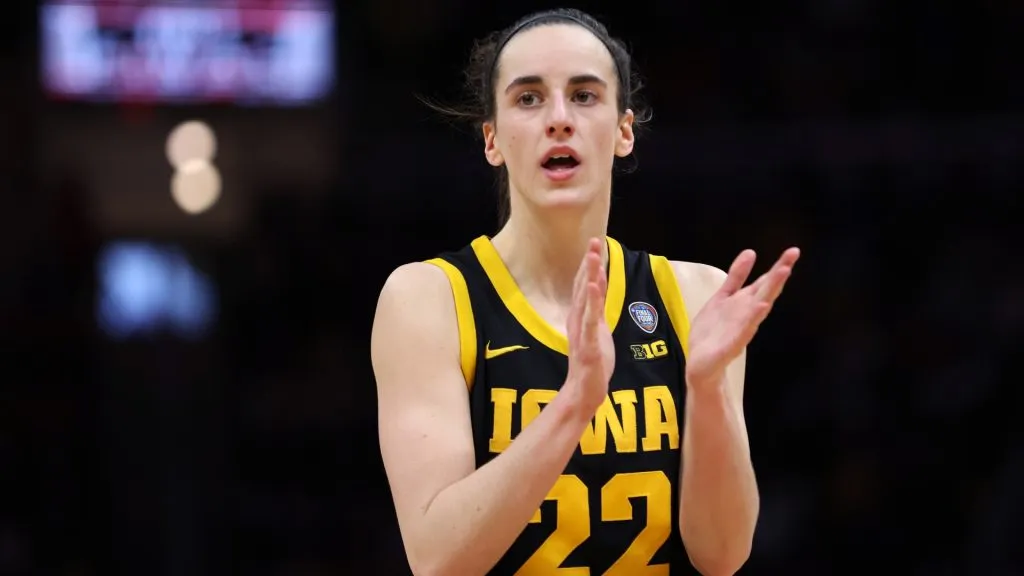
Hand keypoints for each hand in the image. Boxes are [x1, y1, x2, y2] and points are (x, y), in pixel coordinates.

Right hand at [565, 238, 615, 413]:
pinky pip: (591, 321)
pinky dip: (593, 302)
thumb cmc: (592, 362)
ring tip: (593, 257)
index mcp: (580, 316)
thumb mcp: (597, 330)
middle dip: (589, 264)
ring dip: (590, 276)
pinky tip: (595, 287)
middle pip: (584, 287)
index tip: (595, 244)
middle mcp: (578, 320)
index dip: (590, 265)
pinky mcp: (589, 344)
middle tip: (593, 242)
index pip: (586, 286)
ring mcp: (582, 331)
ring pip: (586, 299)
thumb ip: (597, 310)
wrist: (584, 391)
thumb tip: (600, 290)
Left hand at [686, 247, 800, 389]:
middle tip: (793, 254)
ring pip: (759, 307)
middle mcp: (747, 313)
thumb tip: (751, 251)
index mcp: (745, 302)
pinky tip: (761, 306)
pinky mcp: (732, 344)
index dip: (778, 266)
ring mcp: (742, 328)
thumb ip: (736, 277)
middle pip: (766, 290)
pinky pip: (744, 329)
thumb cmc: (713, 332)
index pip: (764, 282)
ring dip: (770, 290)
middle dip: (779, 273)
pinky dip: (753, 318)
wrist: (701, 365)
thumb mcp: (722, 297)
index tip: (793, 251)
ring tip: (782, 273)